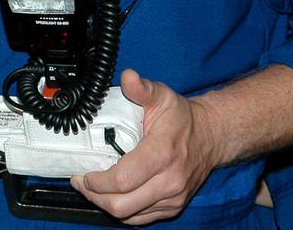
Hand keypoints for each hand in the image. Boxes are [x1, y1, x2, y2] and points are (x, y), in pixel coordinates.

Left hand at [70, 69, 220, 224]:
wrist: (211, 136)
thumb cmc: (182, 118)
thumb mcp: (162, 96)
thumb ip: (142, 88)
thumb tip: (128, 77)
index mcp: (162, 154)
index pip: (122, 179)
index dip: (97, 181)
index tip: (83, 172)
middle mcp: (169, 181)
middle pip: (122, 204)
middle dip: (94, 196)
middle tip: (81, 182)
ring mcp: (172, 197)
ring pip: (129, 215)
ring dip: (105, 204)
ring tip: (92, 188)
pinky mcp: (172, 207)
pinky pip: (140, 219)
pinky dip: (122, 211)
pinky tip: (111, 196)